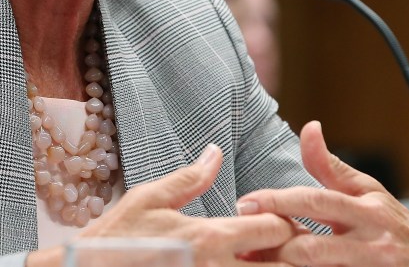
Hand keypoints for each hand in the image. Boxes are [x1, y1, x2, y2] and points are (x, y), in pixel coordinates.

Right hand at [80, 144, 298, 266]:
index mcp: (210, 238)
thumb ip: (190, 178)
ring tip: (260, 258)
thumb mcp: (150, 199)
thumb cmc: (117, 238)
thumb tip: (214, 152)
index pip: (276, 228)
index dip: (284, 220)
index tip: (273, 218)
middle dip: (291, 253)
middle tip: (280, 244)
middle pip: (286, 266)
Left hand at [237, 121, 408, 265]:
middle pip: (313, 249)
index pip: (315, 202)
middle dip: (273, 247)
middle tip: (240, 244)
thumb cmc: (392, 223)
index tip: (245, 202)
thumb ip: (330, 165)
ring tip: (251, 263)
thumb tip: (308, 126)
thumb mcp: (367, 190)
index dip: (278, 202)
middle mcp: (371, 246)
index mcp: (366, 212)